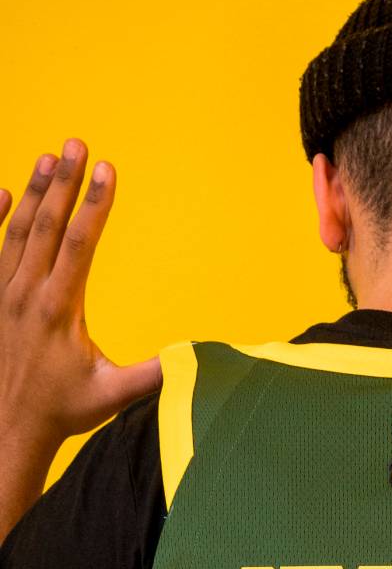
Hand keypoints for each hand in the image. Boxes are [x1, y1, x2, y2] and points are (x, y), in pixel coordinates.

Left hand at [0, 138, 161, 450]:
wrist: (10, 426)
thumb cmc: (64, 410)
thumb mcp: (113, 395)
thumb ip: (153, 374)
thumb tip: (196, 357)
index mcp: (59, 309)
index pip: (79, 244)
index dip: (95, 204)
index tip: (107, 169)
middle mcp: (27, 294)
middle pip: (47, 225)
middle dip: (63, 181)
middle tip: (76, 142)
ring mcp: (5, 294)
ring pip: (17, 230)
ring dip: (33, 191)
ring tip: (47, 156)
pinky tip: (3, 191)